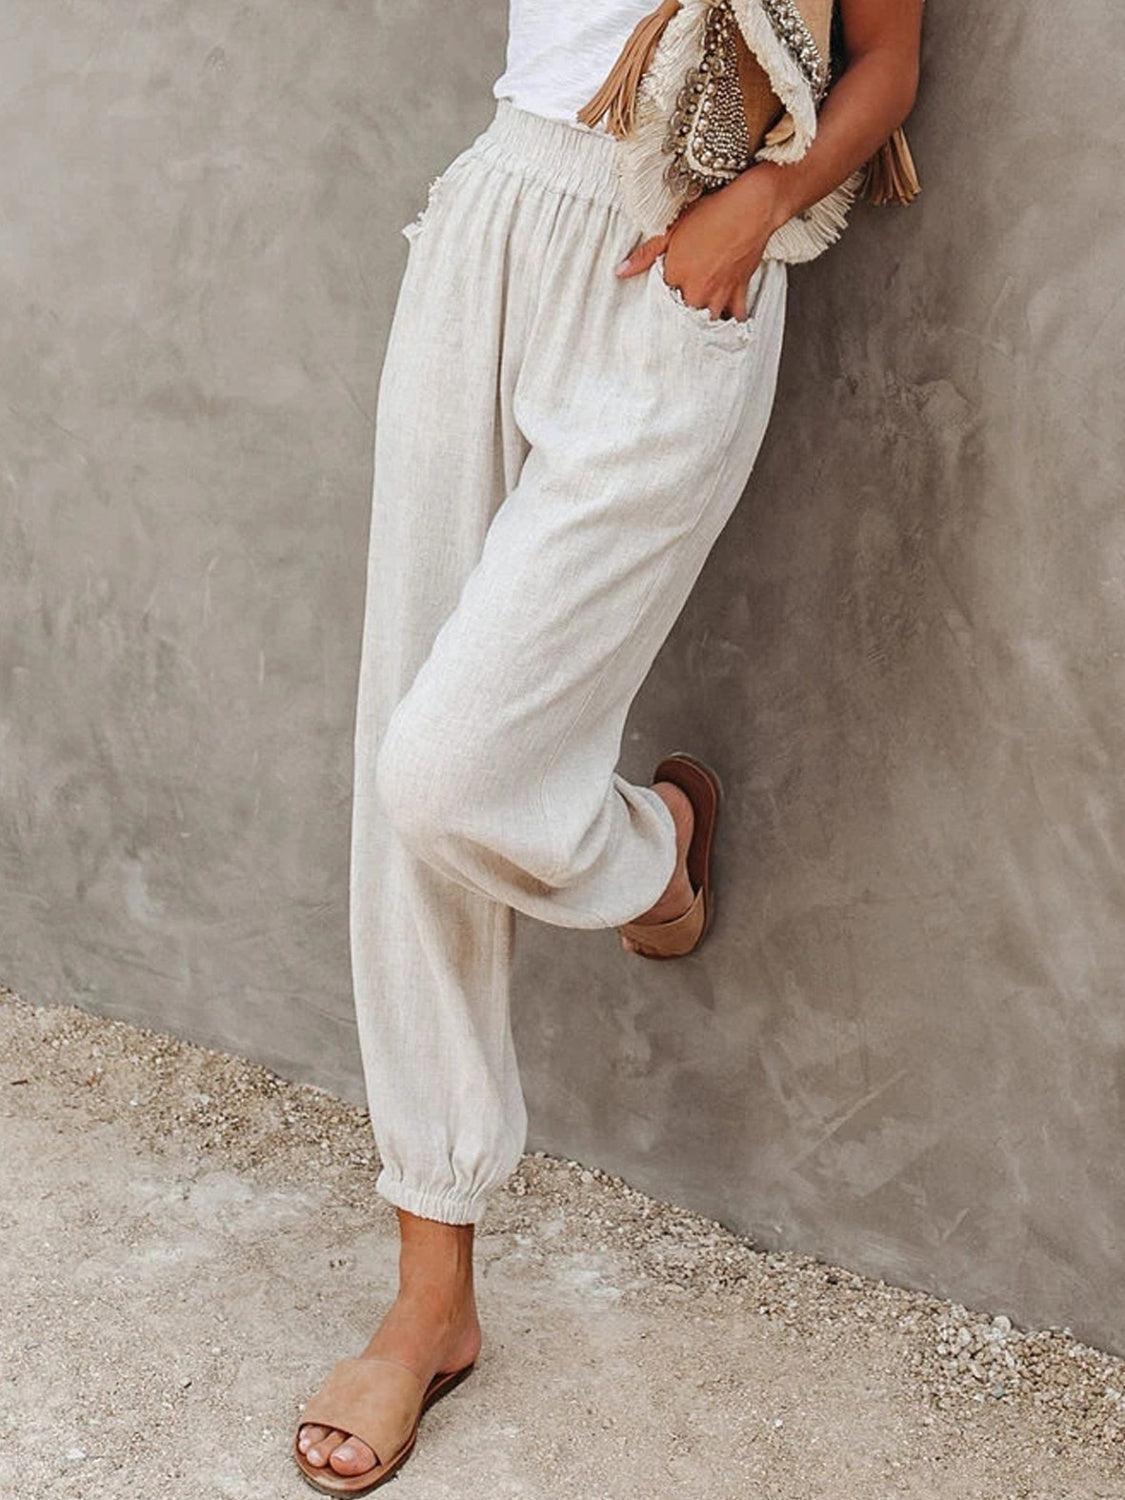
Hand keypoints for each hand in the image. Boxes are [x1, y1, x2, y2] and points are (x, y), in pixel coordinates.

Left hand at [614, 164, 785, 320]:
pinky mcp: (740, 290)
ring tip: (698, 331)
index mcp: (677, 277)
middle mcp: (698, 290)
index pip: (661, 305)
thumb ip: (645, 254)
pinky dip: (733, 321)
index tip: (657, 314)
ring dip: (704, 326)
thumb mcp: (671, 229)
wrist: (750, 207)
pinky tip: (728, 325)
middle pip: (685, 320)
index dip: (659, 309)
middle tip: (676, 328)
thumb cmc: (711, 213)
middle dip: (681, 324)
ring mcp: (720, 293)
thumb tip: (621, 271)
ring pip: (709, 323)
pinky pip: (737, 316)